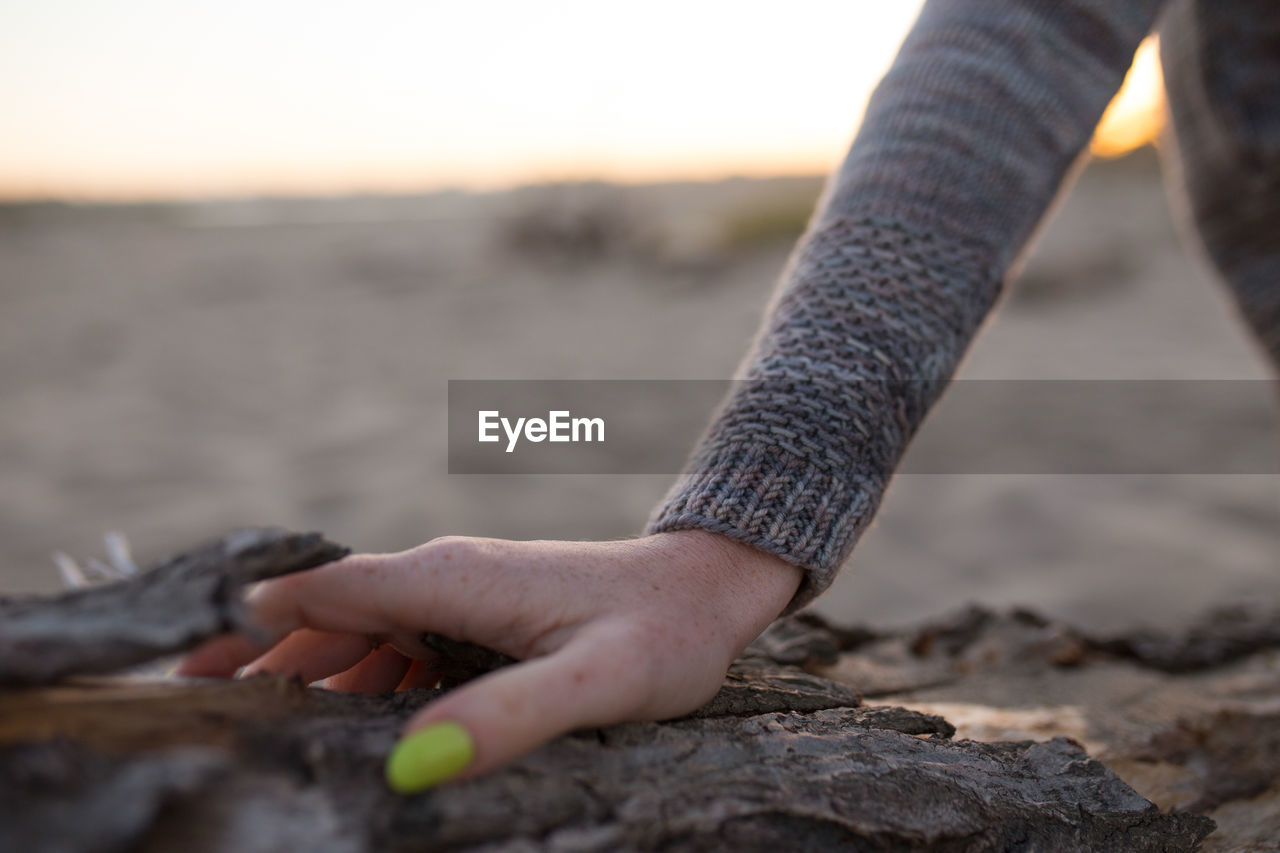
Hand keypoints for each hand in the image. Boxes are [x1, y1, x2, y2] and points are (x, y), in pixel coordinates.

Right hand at [176, 530, 801, 792]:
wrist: (706, 590)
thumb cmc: (662, 631)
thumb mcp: (596, 683)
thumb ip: (508, 716)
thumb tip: (413, 769)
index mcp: (450, 579)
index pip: (323, 592)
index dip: (247, 624)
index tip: (182, 669)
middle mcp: (441, 578)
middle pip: (323, 616)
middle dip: (255, 659)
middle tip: (187, 712)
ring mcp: (457, 595)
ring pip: (354, 634)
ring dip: (298, 673)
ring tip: (239, 721)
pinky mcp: (475, 616)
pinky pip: (395, 649)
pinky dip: (354, 681)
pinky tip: (335, 721)